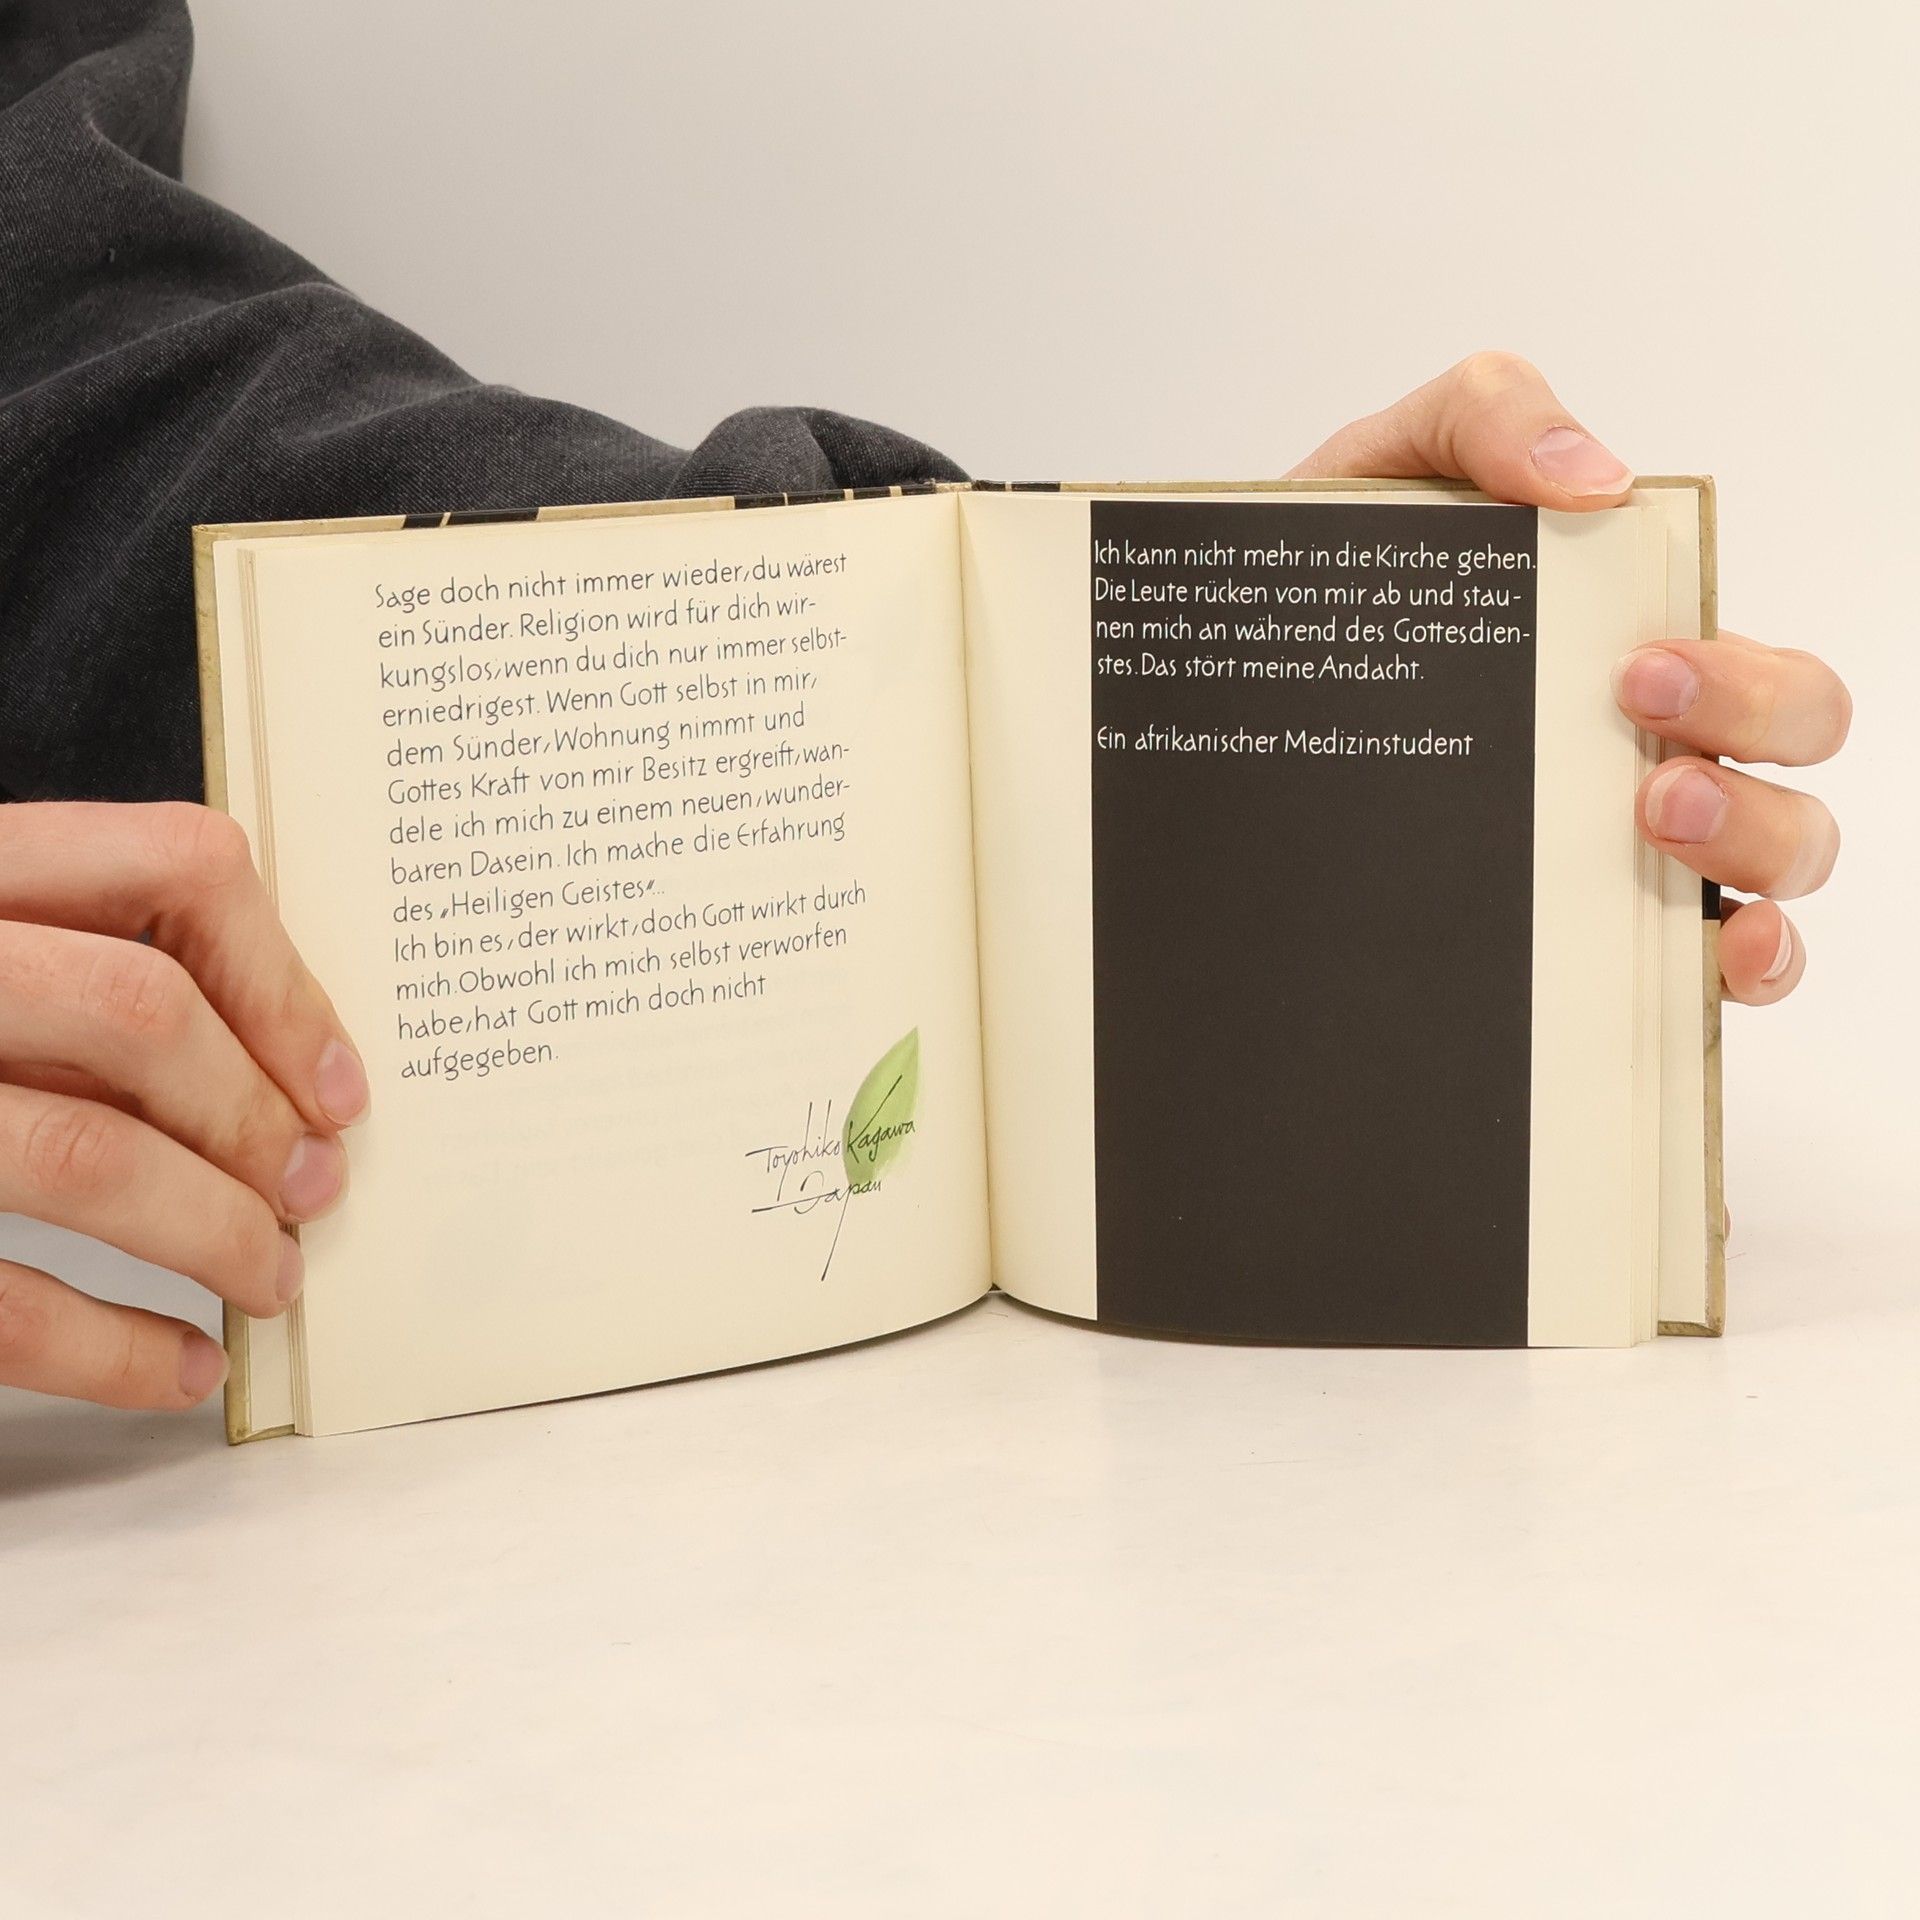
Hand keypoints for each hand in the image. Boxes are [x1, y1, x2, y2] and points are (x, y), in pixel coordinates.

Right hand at [0, 804, 366, 1410]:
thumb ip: (82, 974)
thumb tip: (287, 1076)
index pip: (176, 865)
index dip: (286, 981)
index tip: (338, 1087)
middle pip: (140, 1014)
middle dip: (253, 1121)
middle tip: (312, 1194)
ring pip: (81, 1153)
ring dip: (209, 1234)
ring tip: (267, 1280)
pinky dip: (112, 1349)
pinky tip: (178, 1368)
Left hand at [1288, 351, 1847, 1004]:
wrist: (1219, 682)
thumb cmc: (1323, 590)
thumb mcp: (1387, 471)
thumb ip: (1485, 415)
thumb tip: (1594, 477)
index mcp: (1631, 650)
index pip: (1762, 672)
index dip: (1745, 680)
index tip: (1638, 673)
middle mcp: (1651, 749)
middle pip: (1790, 760)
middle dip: (1750, 749)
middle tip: (1642, 763)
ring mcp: (1624, 848)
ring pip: (1781, 860)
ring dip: (1755, 847)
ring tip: (1652, 827)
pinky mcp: (1576, 931)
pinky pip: (1708, 968)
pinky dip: (1747, 965)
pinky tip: (1713, 954)